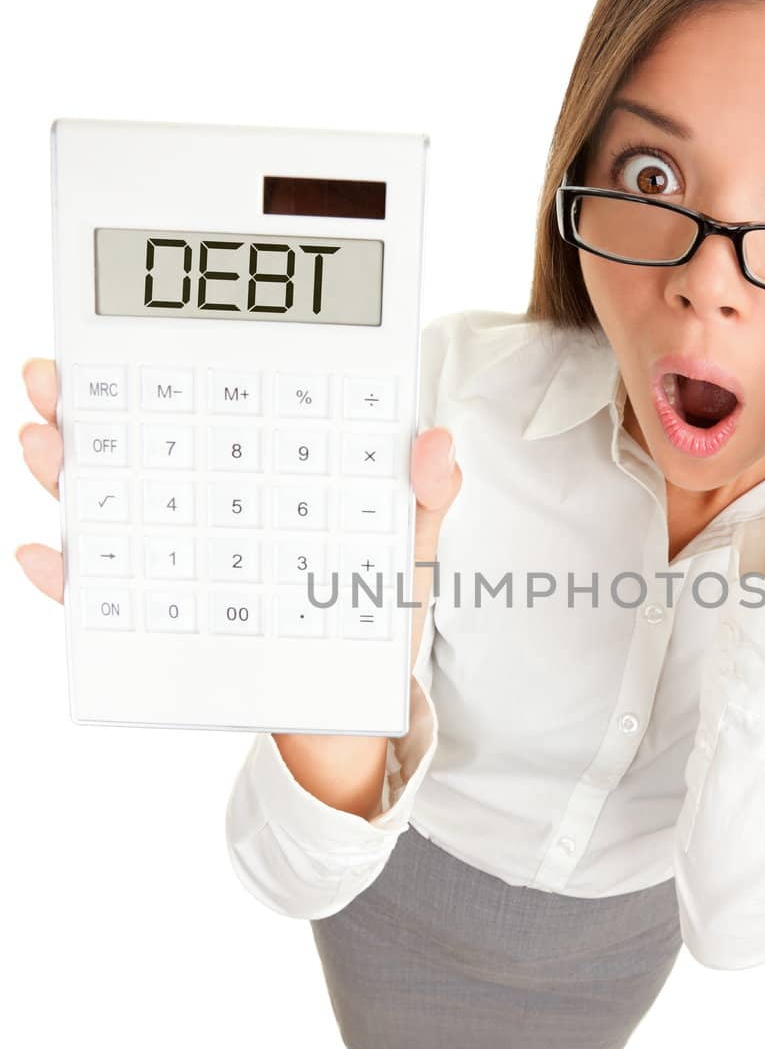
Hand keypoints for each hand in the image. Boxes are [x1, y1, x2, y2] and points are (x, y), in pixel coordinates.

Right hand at [16, 357, 463, 668]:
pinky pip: (101, 599)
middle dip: (85, 406)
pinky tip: (50, 558)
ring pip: (107, 506)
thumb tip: (436, 445)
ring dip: (65, 473)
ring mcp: (178, 559)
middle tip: (54, 381)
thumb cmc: (373, 615)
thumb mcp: (405, 550)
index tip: (131, 333)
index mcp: (264, 469)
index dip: (164, 362)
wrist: (354, 715)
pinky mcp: (160, 620)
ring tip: (45, 447)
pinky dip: (70, 580)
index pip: (208, 401)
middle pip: (137, 443)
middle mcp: (208, 504)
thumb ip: (420, 498)